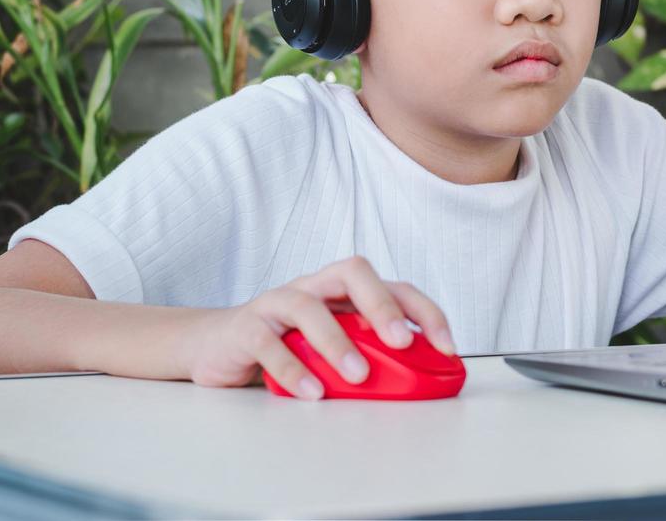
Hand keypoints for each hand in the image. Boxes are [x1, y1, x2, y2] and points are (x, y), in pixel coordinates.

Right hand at [184, 255, 454, 398]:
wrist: (218, 346)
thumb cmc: (288, 345)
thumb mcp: (335, 349)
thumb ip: (370, 355)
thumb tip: (421, 383)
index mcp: (344, 291)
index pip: (394, 286)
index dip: (425, 312)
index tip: (447, 347)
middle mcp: (314, 287)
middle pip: (353, 273)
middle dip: (383, 304)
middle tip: (402, 343)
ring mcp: (278, 303)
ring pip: (308, 306)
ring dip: (337, 341)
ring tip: (358, 376)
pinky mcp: (246, 328)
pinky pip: (267, 342)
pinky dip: (291, 368)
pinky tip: (312, 392)